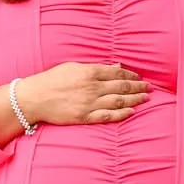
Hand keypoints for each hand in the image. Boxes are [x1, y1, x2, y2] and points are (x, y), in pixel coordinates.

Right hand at [16, 61, 147, 126]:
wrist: (34, 98)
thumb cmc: (51, 80)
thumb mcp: (73, 67)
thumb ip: (95, 67)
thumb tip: (116, 67)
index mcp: (89, 72)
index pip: (117, 73)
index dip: (131, 75)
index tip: (140, 77)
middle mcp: (92, 87)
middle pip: (121, 87)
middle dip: (137, 87)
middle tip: (149, 88)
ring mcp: (89, 103)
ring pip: (118, 101)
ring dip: (134, 100)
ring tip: (145, 99)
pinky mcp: (84, 117)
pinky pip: (107, 116)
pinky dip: (121, 114)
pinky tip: (131, 112)